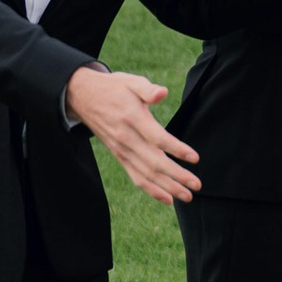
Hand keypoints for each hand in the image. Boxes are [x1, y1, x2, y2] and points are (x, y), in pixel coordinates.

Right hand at [65, 66, 199, 206]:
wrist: (84, 98)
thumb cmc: (114, 88)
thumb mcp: (131, 82)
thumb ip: (148, 89)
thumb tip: (163, 93)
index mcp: (133, 118)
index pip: (157, 138)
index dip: (176, 149)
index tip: (195, 158)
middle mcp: (126, 138)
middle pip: (154, 162)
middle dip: (177, 176)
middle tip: (197, 185)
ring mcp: (122, 150)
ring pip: (146, 174)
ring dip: (168, 187)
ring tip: (187, 196)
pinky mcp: (120, 157)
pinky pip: (136, 177)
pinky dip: (151, 190)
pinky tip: (168, 199)